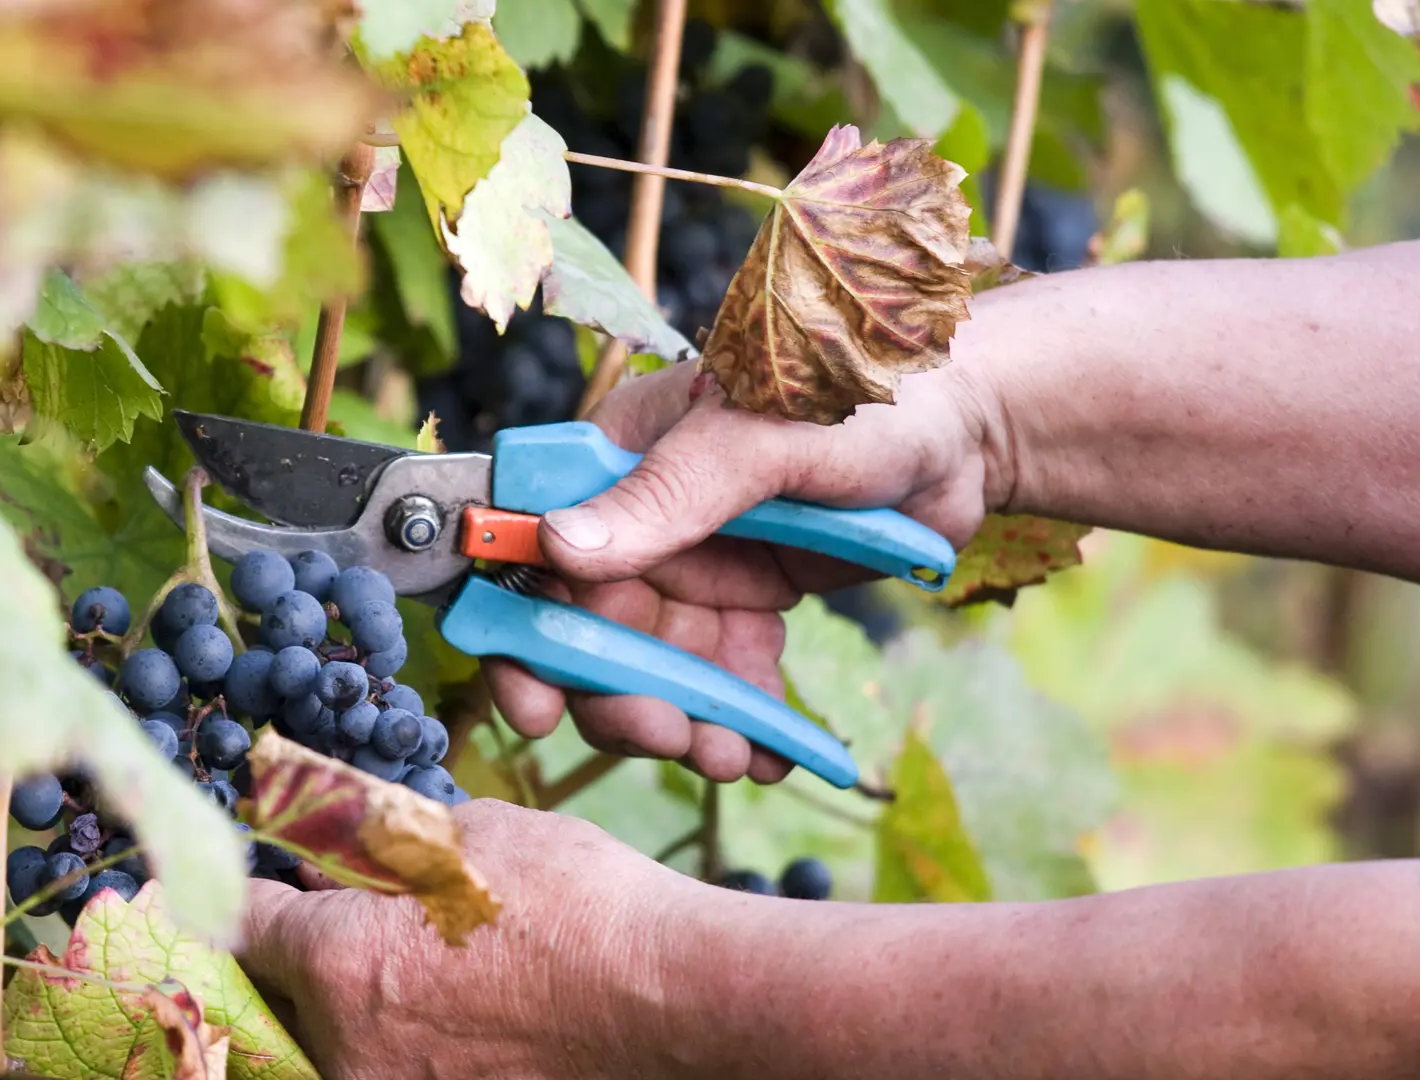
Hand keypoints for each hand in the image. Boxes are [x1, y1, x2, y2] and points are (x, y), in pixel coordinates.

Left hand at [238, 799, 700, 1079]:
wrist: (672, 997)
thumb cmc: (577, 904)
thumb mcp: (469, 835)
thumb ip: (385, 841)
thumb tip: (344, 845)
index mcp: (337, 963)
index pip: (245, 924)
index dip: (253, 891)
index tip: (269, 879)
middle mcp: (347, 1047)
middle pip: (284, 995)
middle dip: (305, 953)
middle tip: (346, 914)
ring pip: (334, 1042)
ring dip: (353, 1001)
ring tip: (415, 965)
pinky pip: (392, 1068)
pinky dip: (406, 1039)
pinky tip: (453, 1008)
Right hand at [484, 356, 1000, 782]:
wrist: (967, 430)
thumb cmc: (861, 395)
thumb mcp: (760, 439)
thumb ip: (666, 493)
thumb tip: (557, 545)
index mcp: (615, 458)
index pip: (529, 545)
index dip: (515, 628)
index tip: (532, 702)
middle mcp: (639, 521)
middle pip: (585, 629)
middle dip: (615, 696)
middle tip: (666, 736)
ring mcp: (690, 570)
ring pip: (650, 669)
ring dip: (679, 723)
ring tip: (730, 757)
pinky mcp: (743, 609)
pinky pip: (721, 682)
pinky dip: (739, 726)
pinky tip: (771, 756)